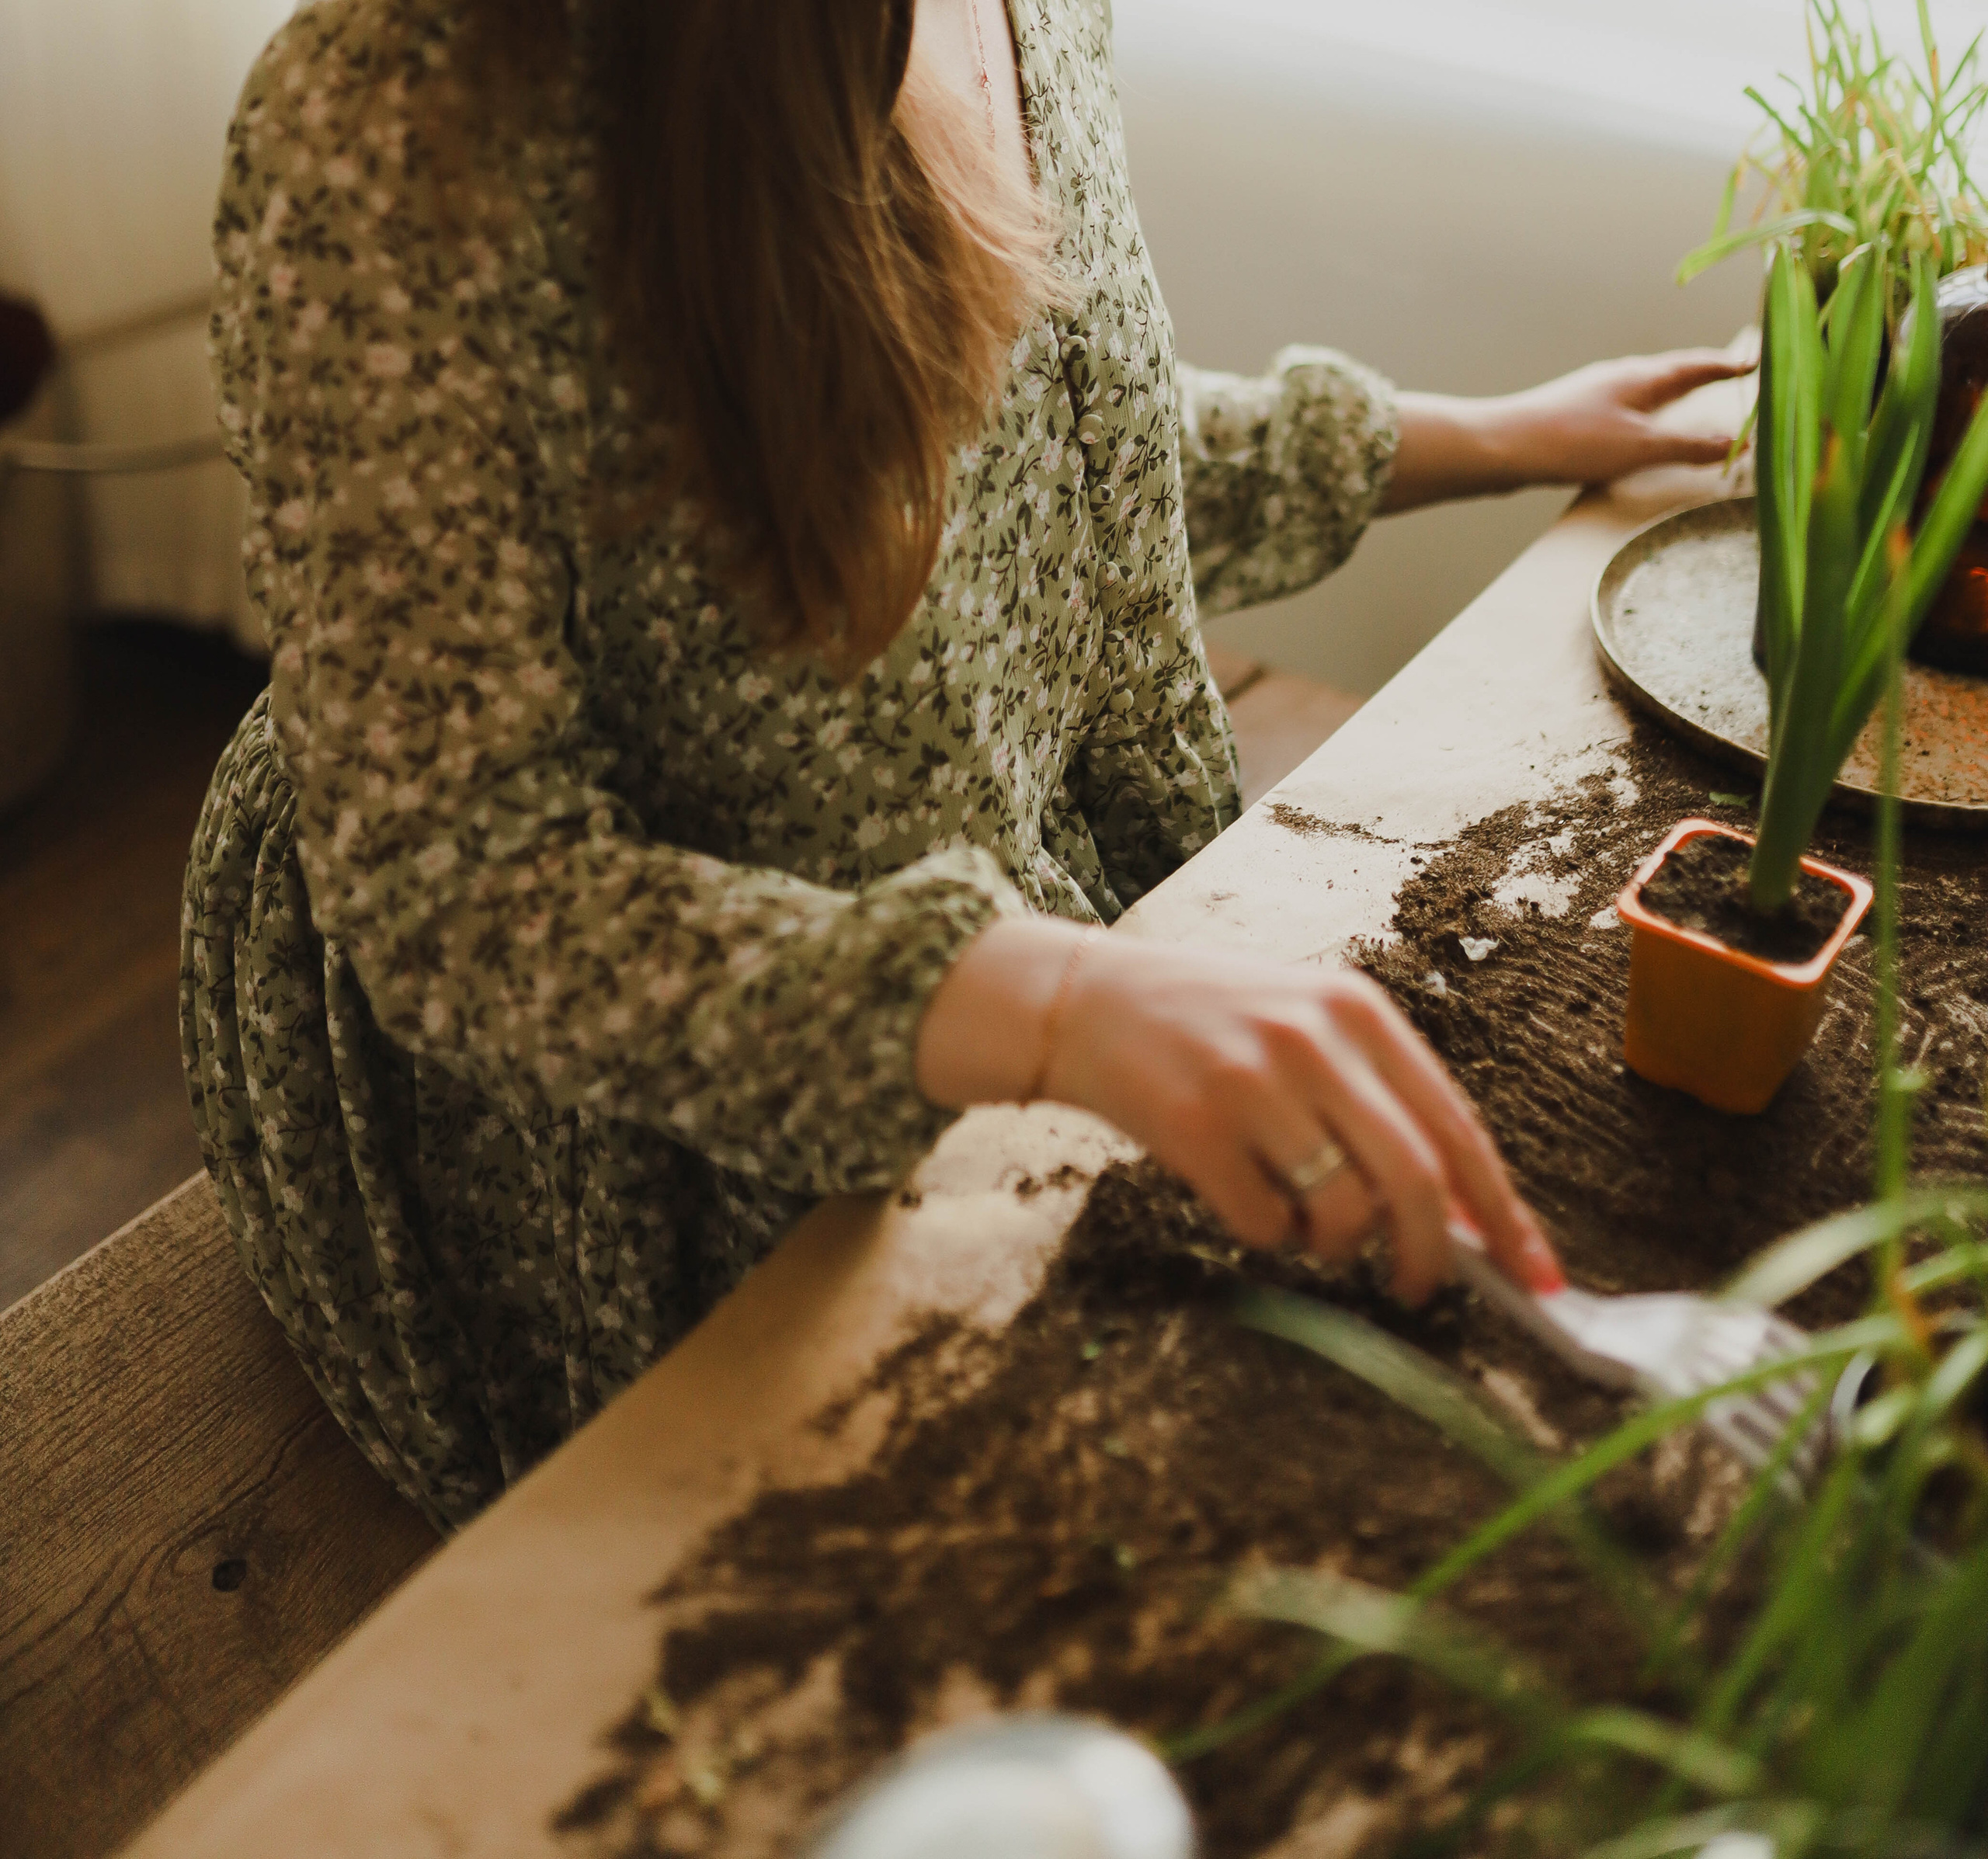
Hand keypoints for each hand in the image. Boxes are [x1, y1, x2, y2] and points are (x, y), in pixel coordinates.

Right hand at [916, 920, 1562, 1302]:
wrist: (1084, 1000)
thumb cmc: (1207, 1024)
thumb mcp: (1304, 1028)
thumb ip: (1377, 1100)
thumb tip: (1458, 1216)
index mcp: (1357, 1010)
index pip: (1458, 1127)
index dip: (1504, 1213)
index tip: (1534, 1278)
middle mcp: (1313, 1039)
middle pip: (1414, 1177)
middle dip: (1430, 1257)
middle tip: (1421, 1291)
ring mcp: (1252, 1081)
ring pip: (1340, 1209)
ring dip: (1333, 1245)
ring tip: (1301, 1223)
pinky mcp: (1193, 1125)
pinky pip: (1262, 1222)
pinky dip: (1266, 1234)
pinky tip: (1241, 1197)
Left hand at [1379, 343, 1754, 513]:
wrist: (1500, 449)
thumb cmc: (1569, 443)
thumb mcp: (1639, 447)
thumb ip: (1687, 446)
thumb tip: (1736, 443)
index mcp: (1641, 377)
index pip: (1696, 364)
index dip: (1727, 365)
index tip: (1757, 359)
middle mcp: (1619, 377)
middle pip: (1672, 371)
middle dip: (1703, 372)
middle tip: (1732, 372)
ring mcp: (1594, 394)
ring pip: (1646, 389)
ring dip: (1673, 392)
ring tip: (1691, 398)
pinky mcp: (1574, 416)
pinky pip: (1624, 408)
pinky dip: (1646, 412)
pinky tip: (1636, 428)